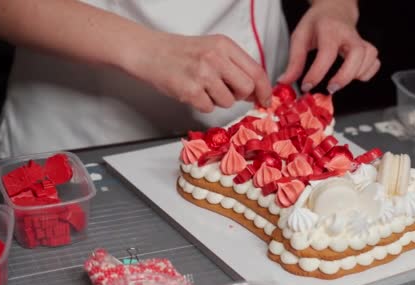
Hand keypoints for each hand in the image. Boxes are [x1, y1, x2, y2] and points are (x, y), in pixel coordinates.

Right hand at [127, 33, 271, 112]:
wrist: (149, 52)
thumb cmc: (181, 53)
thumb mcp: (213, 49)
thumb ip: (235, 66)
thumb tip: (255, 91)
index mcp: (224, 45)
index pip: (256, 71)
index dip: (264, 89)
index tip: (265, 100)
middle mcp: (215, 57)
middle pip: (246, 88)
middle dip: (239, 96)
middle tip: (225, 91)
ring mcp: (202, 74)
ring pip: (228, 101)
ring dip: (218, 100)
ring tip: (203, 88)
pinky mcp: (190, 90)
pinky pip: (208, 108)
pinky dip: (202, 104)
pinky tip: (192, 91)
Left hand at [278, 0, 379, 93]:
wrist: (334, 9)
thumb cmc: (317, 23)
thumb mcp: (299, 37)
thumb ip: (294, 62)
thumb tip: (285, 81)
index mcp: (329, 29)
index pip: (326, 52)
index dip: (317, 73)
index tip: (307, 86)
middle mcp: (348, 34)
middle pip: (357, 54)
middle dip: (345, 75)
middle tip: (331, 88)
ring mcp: (361, 40)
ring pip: (369, 58)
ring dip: (355, 75)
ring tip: (339, 81)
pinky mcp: (367, 48)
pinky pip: (374, 63)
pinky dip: (366, 73)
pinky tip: (353, 75)